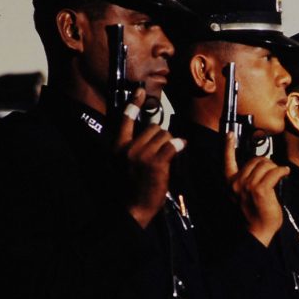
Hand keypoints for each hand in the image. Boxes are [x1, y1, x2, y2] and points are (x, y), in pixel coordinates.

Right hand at [116, 86, 183, 228]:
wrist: (133, 207)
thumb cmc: (132, 186)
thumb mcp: (125, 162)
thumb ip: (134, 146)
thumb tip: (153, 131)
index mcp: (118, 146)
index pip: (125, 119)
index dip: (133, 104)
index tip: (139, 90)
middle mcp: (128, 147)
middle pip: (153, 127)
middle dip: (161, 137)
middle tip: (160, 153)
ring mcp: (141, 154)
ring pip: (164, 135)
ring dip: (169, 144)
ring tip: (165, 159)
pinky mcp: (155, 162)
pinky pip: (172, 144)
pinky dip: (178, 145)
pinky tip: (180, 147)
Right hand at [223, 133, 288, 246]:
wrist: (257, 231)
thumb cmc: (254, 214)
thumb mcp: (243, 194)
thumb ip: (246, 180)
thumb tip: (260, 166)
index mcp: (230, 183)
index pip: (227, 161)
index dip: (228, 146)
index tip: (230, 135)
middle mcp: (237, 182)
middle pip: (254, 160)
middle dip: (267, 163)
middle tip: (273, 170)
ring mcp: (248, 186)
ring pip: (266, 165)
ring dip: (275, 168)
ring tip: (279, 174)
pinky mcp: (261, 190)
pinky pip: (275, 172)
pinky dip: (282, 171)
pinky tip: (285, 173)